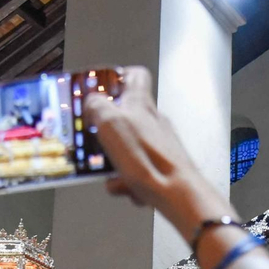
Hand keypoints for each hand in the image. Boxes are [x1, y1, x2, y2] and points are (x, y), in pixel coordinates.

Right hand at [84, 66, 231, 234]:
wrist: (177, 193)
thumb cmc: (147, 158)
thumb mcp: (111, 123)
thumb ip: (97, 106)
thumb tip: (91, 101)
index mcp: (140, 104)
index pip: (134, 75)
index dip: (116, 78)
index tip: (99, 90)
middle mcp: (153, 121)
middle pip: (125, 118)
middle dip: (106, 135)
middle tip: (94, 145)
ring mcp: (159, 144)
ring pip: (128, 150)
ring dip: (115, 165)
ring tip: (113, 177)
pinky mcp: (163, 166)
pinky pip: (137, 172)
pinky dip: (128, 182)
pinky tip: (128, 188)